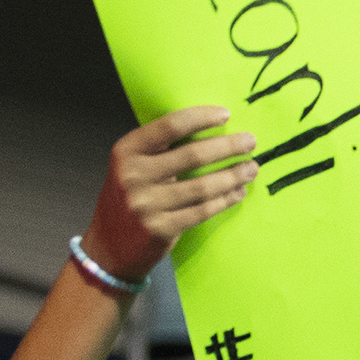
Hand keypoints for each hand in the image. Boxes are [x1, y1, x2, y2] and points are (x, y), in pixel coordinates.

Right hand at [84, 107, 256, 282]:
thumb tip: (208, 130)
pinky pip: (204, 209)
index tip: (226, 114)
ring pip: (203, 186)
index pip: (169, 126)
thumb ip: (159, 150)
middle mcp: (133, 174)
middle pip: (193, 155)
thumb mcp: (131, 167)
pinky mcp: (162, 227)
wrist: (109, 244)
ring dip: (233, 175)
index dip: (201, 118)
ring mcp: (147, 203)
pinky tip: (238, 192)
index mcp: (126, 151)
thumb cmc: (128, 199)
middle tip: (251, 141)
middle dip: (228, 146)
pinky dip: (226, 199)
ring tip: (251, 168)